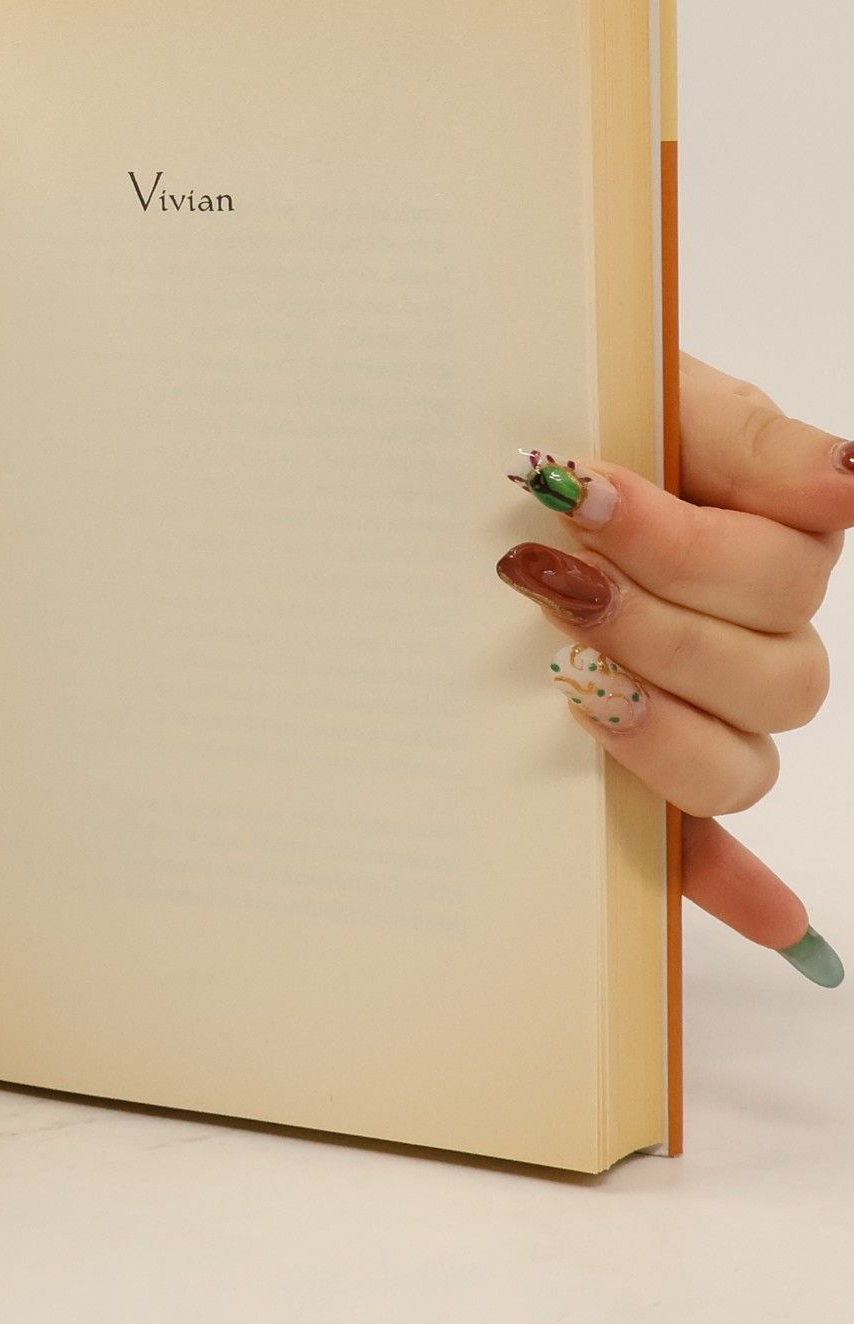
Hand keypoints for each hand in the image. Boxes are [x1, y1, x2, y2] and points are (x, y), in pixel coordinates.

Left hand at [498, 357, 852, 985]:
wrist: (504, 462)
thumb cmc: (584, 419)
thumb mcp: (661, 394)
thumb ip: (747, 436)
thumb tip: (852, 483)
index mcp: (774, 544)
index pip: (778, 572)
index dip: (681, 543)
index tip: (577, 490)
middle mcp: (760, 638)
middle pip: (767, 673)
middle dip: (647, 620)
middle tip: (541, 573)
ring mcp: (712, 713)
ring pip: (738, 763)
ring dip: (660, 728)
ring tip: (565, 679)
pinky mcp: (655, 771)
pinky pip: (713, 845)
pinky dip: (743, 887)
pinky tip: (780, 929)